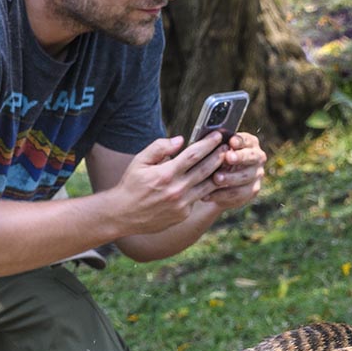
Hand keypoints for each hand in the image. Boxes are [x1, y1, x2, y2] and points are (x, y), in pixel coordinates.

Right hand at [108, 133, 225, 232]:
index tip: (217, 135)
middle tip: (229, 147)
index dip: (207, 144)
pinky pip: (199, 198)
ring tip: (226, 162)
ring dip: (219, 173)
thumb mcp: (139, 162)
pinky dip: (207, 188)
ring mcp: (182, 204)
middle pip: (205, 169)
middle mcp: (176, 190)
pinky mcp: (183, 214)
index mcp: (165, 174)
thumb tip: (180, 140)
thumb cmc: (131, 184)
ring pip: (207, 186)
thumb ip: (159, 148)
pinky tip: (214, 179)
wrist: (123, 215)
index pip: (193, 155)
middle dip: (219, 156)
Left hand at [204, 131, 265, 209]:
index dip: (240, 140)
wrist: (218, 181)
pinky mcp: (253, 190)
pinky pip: (240, 193)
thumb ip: (215, 145)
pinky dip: (223, 194)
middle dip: (240, 157)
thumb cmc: (215, 158)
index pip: (247, 139)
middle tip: (228, 157)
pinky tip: (210, 194)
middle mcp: (257, 157)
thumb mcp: (215, 150)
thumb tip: (207, 139)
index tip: (231, 142)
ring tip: (216, 178)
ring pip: (245, 177)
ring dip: (230, 178)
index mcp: (249, 142)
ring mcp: (257, 174)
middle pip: (251, 157)